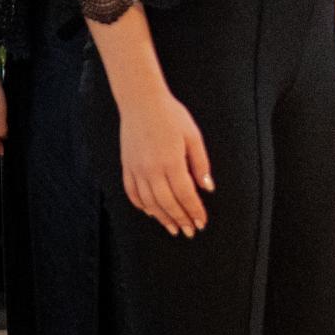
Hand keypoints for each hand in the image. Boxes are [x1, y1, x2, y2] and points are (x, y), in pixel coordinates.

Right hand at [120, 84, 212, 235]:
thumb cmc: (172, 117)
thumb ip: (200, 164)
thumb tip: (207, 188)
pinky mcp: (126, 166)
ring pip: (149, 202)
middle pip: (167, 203)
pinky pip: (132, 192)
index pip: (185, 195)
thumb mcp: (194, 137)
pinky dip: (141, 205)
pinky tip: (151, 213)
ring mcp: (136, 169)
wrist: (142, 103)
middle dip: (180, 219)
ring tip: (173, 228)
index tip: (202, 223)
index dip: (194, 211)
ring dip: (162, 217)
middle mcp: (151, 169)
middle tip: (189, 232)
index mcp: (171, 162)